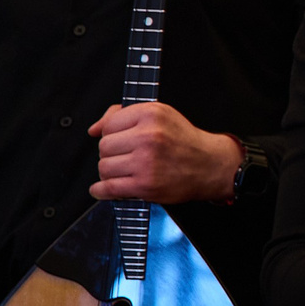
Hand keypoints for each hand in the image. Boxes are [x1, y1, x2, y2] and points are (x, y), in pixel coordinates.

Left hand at [89, 104, 240, 202]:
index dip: (112, 134)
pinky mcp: (146, 185)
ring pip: (104, 167)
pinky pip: (109, 188)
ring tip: (125, 171)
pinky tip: (104, 189)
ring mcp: (146, 162)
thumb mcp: (161, 115)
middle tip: (127, 157)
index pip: (109, 124)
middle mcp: (149, 136)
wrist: (210, 165)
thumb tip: (94, 128)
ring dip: (110, 172)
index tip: (121, 141)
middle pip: (104, 147)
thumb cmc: (185, 141)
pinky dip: (101, 191)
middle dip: (112, 154)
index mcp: (151, 114)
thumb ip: (124, 115)